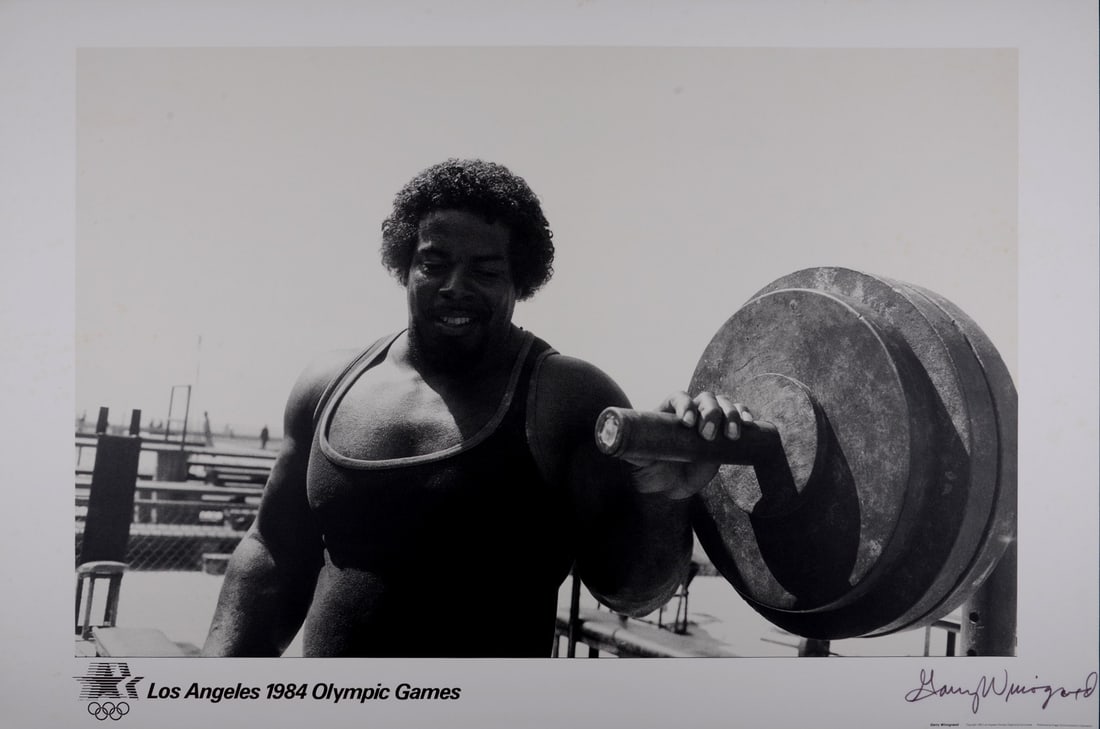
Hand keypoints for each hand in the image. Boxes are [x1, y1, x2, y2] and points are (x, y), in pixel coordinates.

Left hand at [628, 391, 752, 499]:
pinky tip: (748, 425)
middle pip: (705, 399)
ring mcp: (709, 420)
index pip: (679, 398)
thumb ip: (625, 447)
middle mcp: (690, 411)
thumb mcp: (634, 458)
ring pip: (724, 404)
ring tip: (732, 435)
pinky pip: (738, 416)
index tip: (687, 423)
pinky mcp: (724, 433)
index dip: (685, 405)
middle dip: (710, 413)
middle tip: (708, 434)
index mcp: (668, 411)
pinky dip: (745, 416)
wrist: (668, 488)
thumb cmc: (648, 470)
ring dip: (730, 414)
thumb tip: (608, 437)